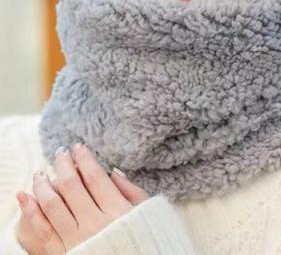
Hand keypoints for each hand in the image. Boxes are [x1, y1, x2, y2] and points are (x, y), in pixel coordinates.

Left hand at [16, 143, 149, 253]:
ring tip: (40, 173)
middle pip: (72, 186)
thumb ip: (131, 191)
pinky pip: (41, 230)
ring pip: (53, 204)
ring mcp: (77, 240)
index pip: (95, 177)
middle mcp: (95, 224)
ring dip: (43, 184)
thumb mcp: (146, 213)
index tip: (78, 147)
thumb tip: (113, 171)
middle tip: (60, 153)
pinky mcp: (63, 254)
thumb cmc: (142, 240)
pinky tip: (24, 196)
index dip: (84, 158)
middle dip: (63, 164)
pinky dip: (30, 211)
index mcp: (117, 211)